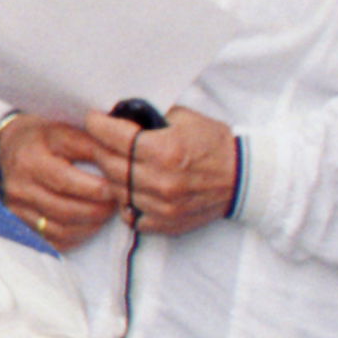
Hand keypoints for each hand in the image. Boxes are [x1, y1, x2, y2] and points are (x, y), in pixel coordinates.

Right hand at [0, 116, 123, 247]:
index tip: (119, 186)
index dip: (99, 187)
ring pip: (62, 227)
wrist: (10, 146)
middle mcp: (20, 183)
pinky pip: (54, 240)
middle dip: (99, 208)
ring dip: (91, 223)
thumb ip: (93, 143)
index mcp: (31, 157)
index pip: (68, 179)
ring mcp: (17, 205)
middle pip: (66, 208)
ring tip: (106, 211)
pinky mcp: (19, 221)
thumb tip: (125, 159)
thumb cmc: (46, 137)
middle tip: (118, 202)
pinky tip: (88, 222)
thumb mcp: (66, 129)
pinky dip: (77, 235)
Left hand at [93, 104, 240, 235]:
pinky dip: (126, 202)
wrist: (244, 178)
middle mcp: (161, 181)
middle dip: (101, 148)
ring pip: (116, 190)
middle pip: (109, 164)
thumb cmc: (214, 145)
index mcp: (165, 151)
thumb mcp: (184, 119)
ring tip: (118, 163)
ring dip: (112, 175)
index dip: (97, 125)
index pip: (114, 137)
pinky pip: (130, 215)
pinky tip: (131, 189)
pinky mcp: (166, 223)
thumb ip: (151, 117)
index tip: (93, 119)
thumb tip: (120, 114)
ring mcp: (162, 206)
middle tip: (102, 140)